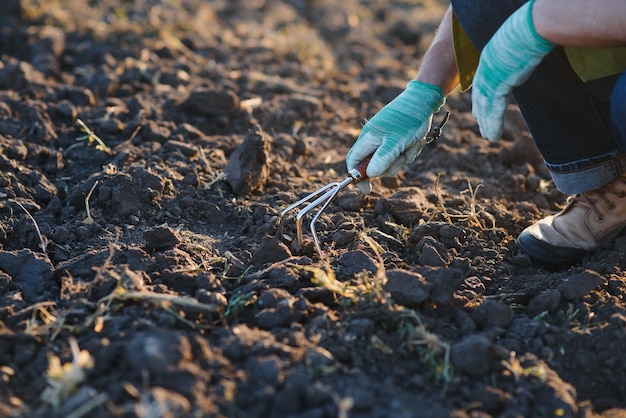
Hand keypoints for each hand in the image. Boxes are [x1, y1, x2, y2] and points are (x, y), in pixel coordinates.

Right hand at [346, 80, 444, 192]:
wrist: (422, 101)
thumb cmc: (408, 120)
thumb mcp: (396, 142)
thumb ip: (382, 159)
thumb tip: (370, 176)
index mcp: (367, 138)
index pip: (353, 161)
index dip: (356, 177)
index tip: (366, 190)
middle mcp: (373, 140)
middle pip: (373, 166)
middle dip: (389, 166)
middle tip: (401, 155)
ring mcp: (384, 140)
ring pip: (389, 163)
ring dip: (402, 159)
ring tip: (410, 145)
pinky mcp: (395, 141)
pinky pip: (399, 156)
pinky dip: (408, 153)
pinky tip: (414, 142)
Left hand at [471, 0, 553, 140]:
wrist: (528, 30)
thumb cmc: (527, 32)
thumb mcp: (515, 46)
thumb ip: (513, 58)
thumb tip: (521, 58)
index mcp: (488, 60)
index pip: (482, 85)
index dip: (480, 99)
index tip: (478, 110)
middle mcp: (484, 72)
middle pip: (481, 98)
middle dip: (481, 115)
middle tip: (481, 127)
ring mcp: (489, 80)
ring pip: (485, 108)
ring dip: (487, 124)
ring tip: (488, 137)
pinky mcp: (498, 87)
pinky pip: (494, 111)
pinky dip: (493, 125)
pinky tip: (493, 136)